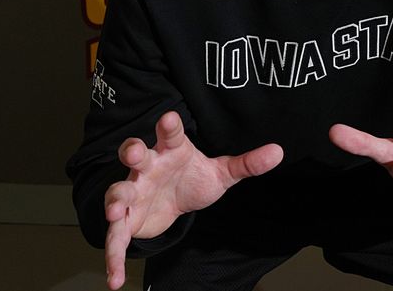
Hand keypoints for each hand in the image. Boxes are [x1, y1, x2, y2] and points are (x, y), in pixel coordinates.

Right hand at [104, 111, 282, 289]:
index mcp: (172, 150)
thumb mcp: (221, 173)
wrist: (170, 202)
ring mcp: (134, 191)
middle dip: (131, 151)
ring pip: (119, 191)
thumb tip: (278, 152)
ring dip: (114, 200)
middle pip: (135, 154)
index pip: (170, 134)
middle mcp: (148, 167)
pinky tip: (115, 279)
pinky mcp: (127, 219)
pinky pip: (116, 237)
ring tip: (114, 212)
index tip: (169, 117)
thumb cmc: (192, 178)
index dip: (169, 125)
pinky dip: (113, 258)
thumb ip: (247, 164)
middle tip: (133, 153)